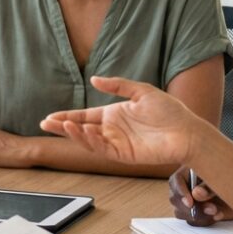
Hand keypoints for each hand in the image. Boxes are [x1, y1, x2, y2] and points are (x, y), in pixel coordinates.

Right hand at [40, 76, 201, 165]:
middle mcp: (112, 130)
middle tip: (45, 123)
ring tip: (62, 125)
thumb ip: (117, 85)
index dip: (67, 116)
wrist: (187, 131)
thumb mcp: (141, 91)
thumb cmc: (169, 111)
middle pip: (81, 129)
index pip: (84, 115)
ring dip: (73, 133)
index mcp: (113, 115)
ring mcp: (116, 143)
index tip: (50, 116)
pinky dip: (90, 141)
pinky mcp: (124, 154)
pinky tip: (83, 131)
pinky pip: (102, 148)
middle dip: (62, 127)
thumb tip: (94, 79)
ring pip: (88, 140)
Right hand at [166, 167, 232, 225]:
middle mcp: (184, 187)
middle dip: (191, 208)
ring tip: (217, 211)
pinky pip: (192, 221)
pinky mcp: (194, 212)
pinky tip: (218, 215)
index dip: (181, 192)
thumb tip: (195, 194)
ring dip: (198, 215)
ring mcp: (188, 201)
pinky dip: (205, 220)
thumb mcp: (221, 177)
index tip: (190, 203)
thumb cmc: (230, 176)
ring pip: (181, 212)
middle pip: (174, 199)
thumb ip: (208, 186)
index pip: (175, 181)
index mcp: (187, 172)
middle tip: (211, 208)